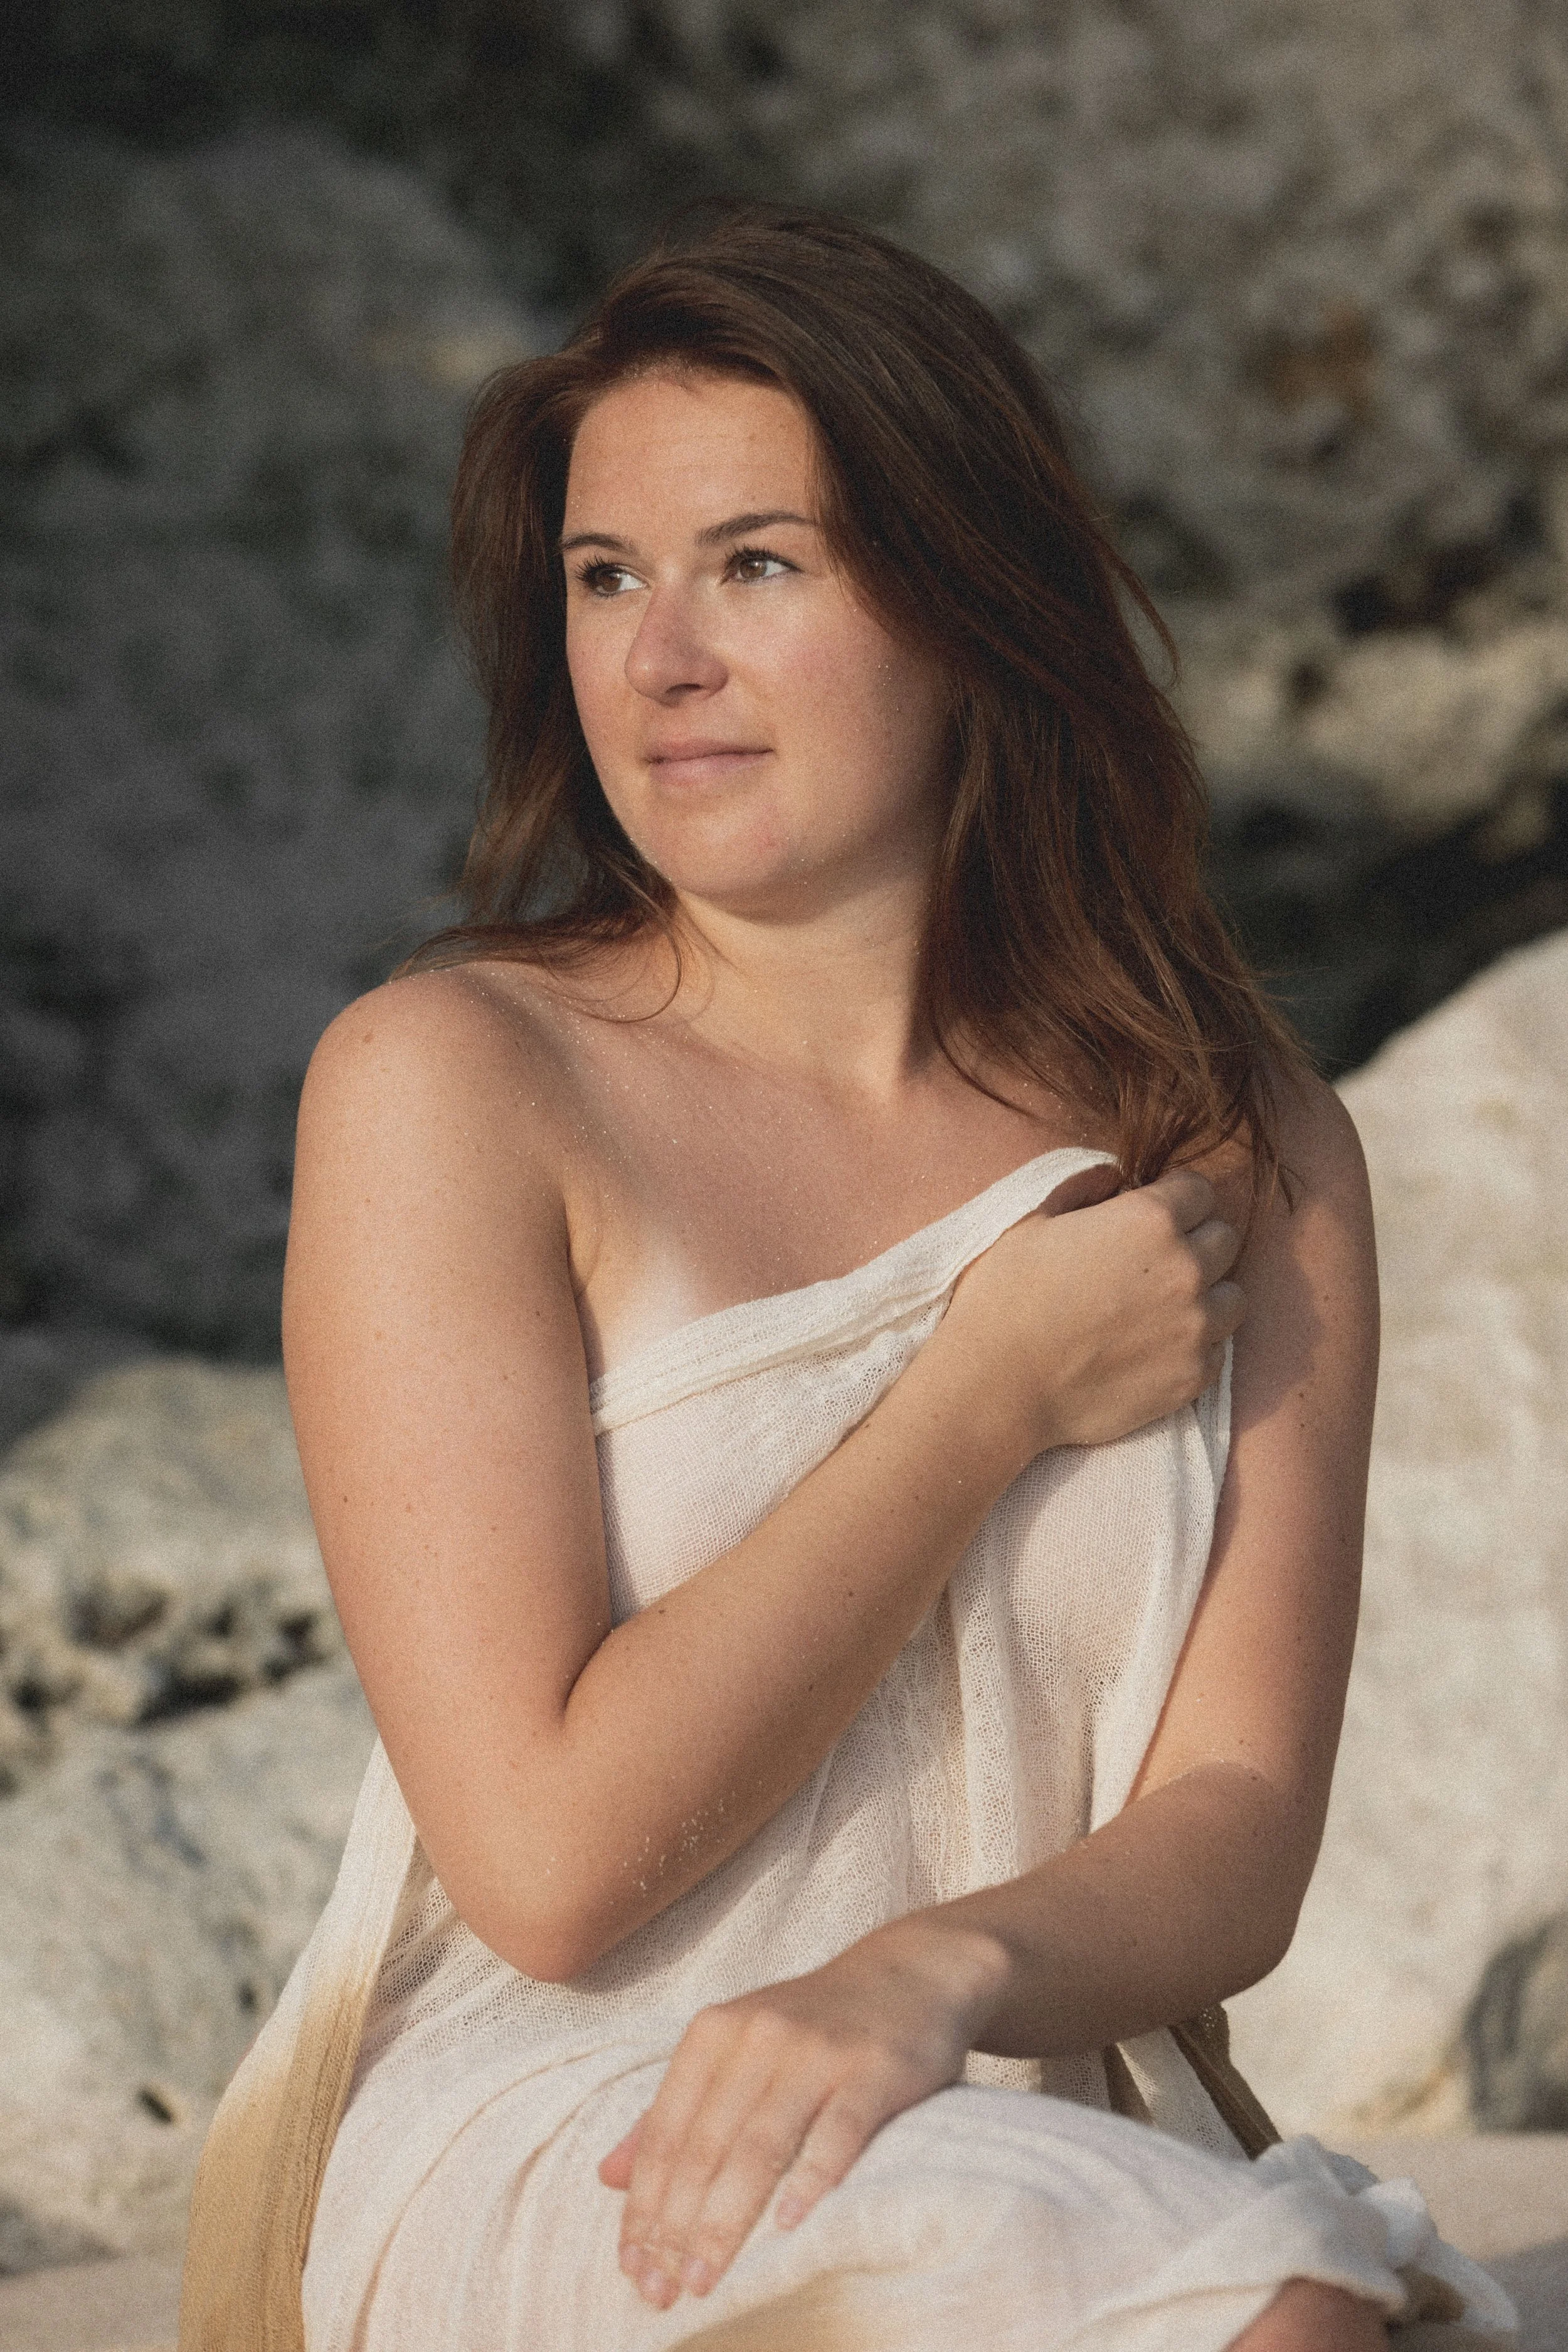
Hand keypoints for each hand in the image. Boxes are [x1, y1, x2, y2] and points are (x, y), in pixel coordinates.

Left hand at [597, 1919, 1005, 2309]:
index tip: (633, 2266)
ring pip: (761, 2145)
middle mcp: (760, 2036)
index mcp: (715, 2032)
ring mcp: (818, 2052)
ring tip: (706, 2276)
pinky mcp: (874, 2069)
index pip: (666, 2131)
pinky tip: (788, 2224)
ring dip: (727, 2217)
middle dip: (678, 2225)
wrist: (908, 1972)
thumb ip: (673, 2108)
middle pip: (707, 2145)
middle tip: (663, 2288)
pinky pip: (839, 2130)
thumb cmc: (809, 2025)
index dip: (644, 2203)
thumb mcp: (732, 2048)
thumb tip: (608, 2176)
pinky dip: (812, 2178)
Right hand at [942, 1167, 1244, 1459]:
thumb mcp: (1034, 1222)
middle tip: (1154, 1262)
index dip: (1174, 1199)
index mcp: (1150, 1220)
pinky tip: (1151, 1348)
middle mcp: (1186, 1269)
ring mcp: (1195, 1327)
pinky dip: (1193, 1345)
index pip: (1200, 1190)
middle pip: (1224, 1239)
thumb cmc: (1007, 1297)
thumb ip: (1084, 1189)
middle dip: (1195, 1241)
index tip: (1153, 1216)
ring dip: (1206, 1295)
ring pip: (1233, 1297)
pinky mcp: (1193, 1376)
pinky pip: (1216, 1349)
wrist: (999, 1385)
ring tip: (1162, 1308)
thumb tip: (1114, 1179)